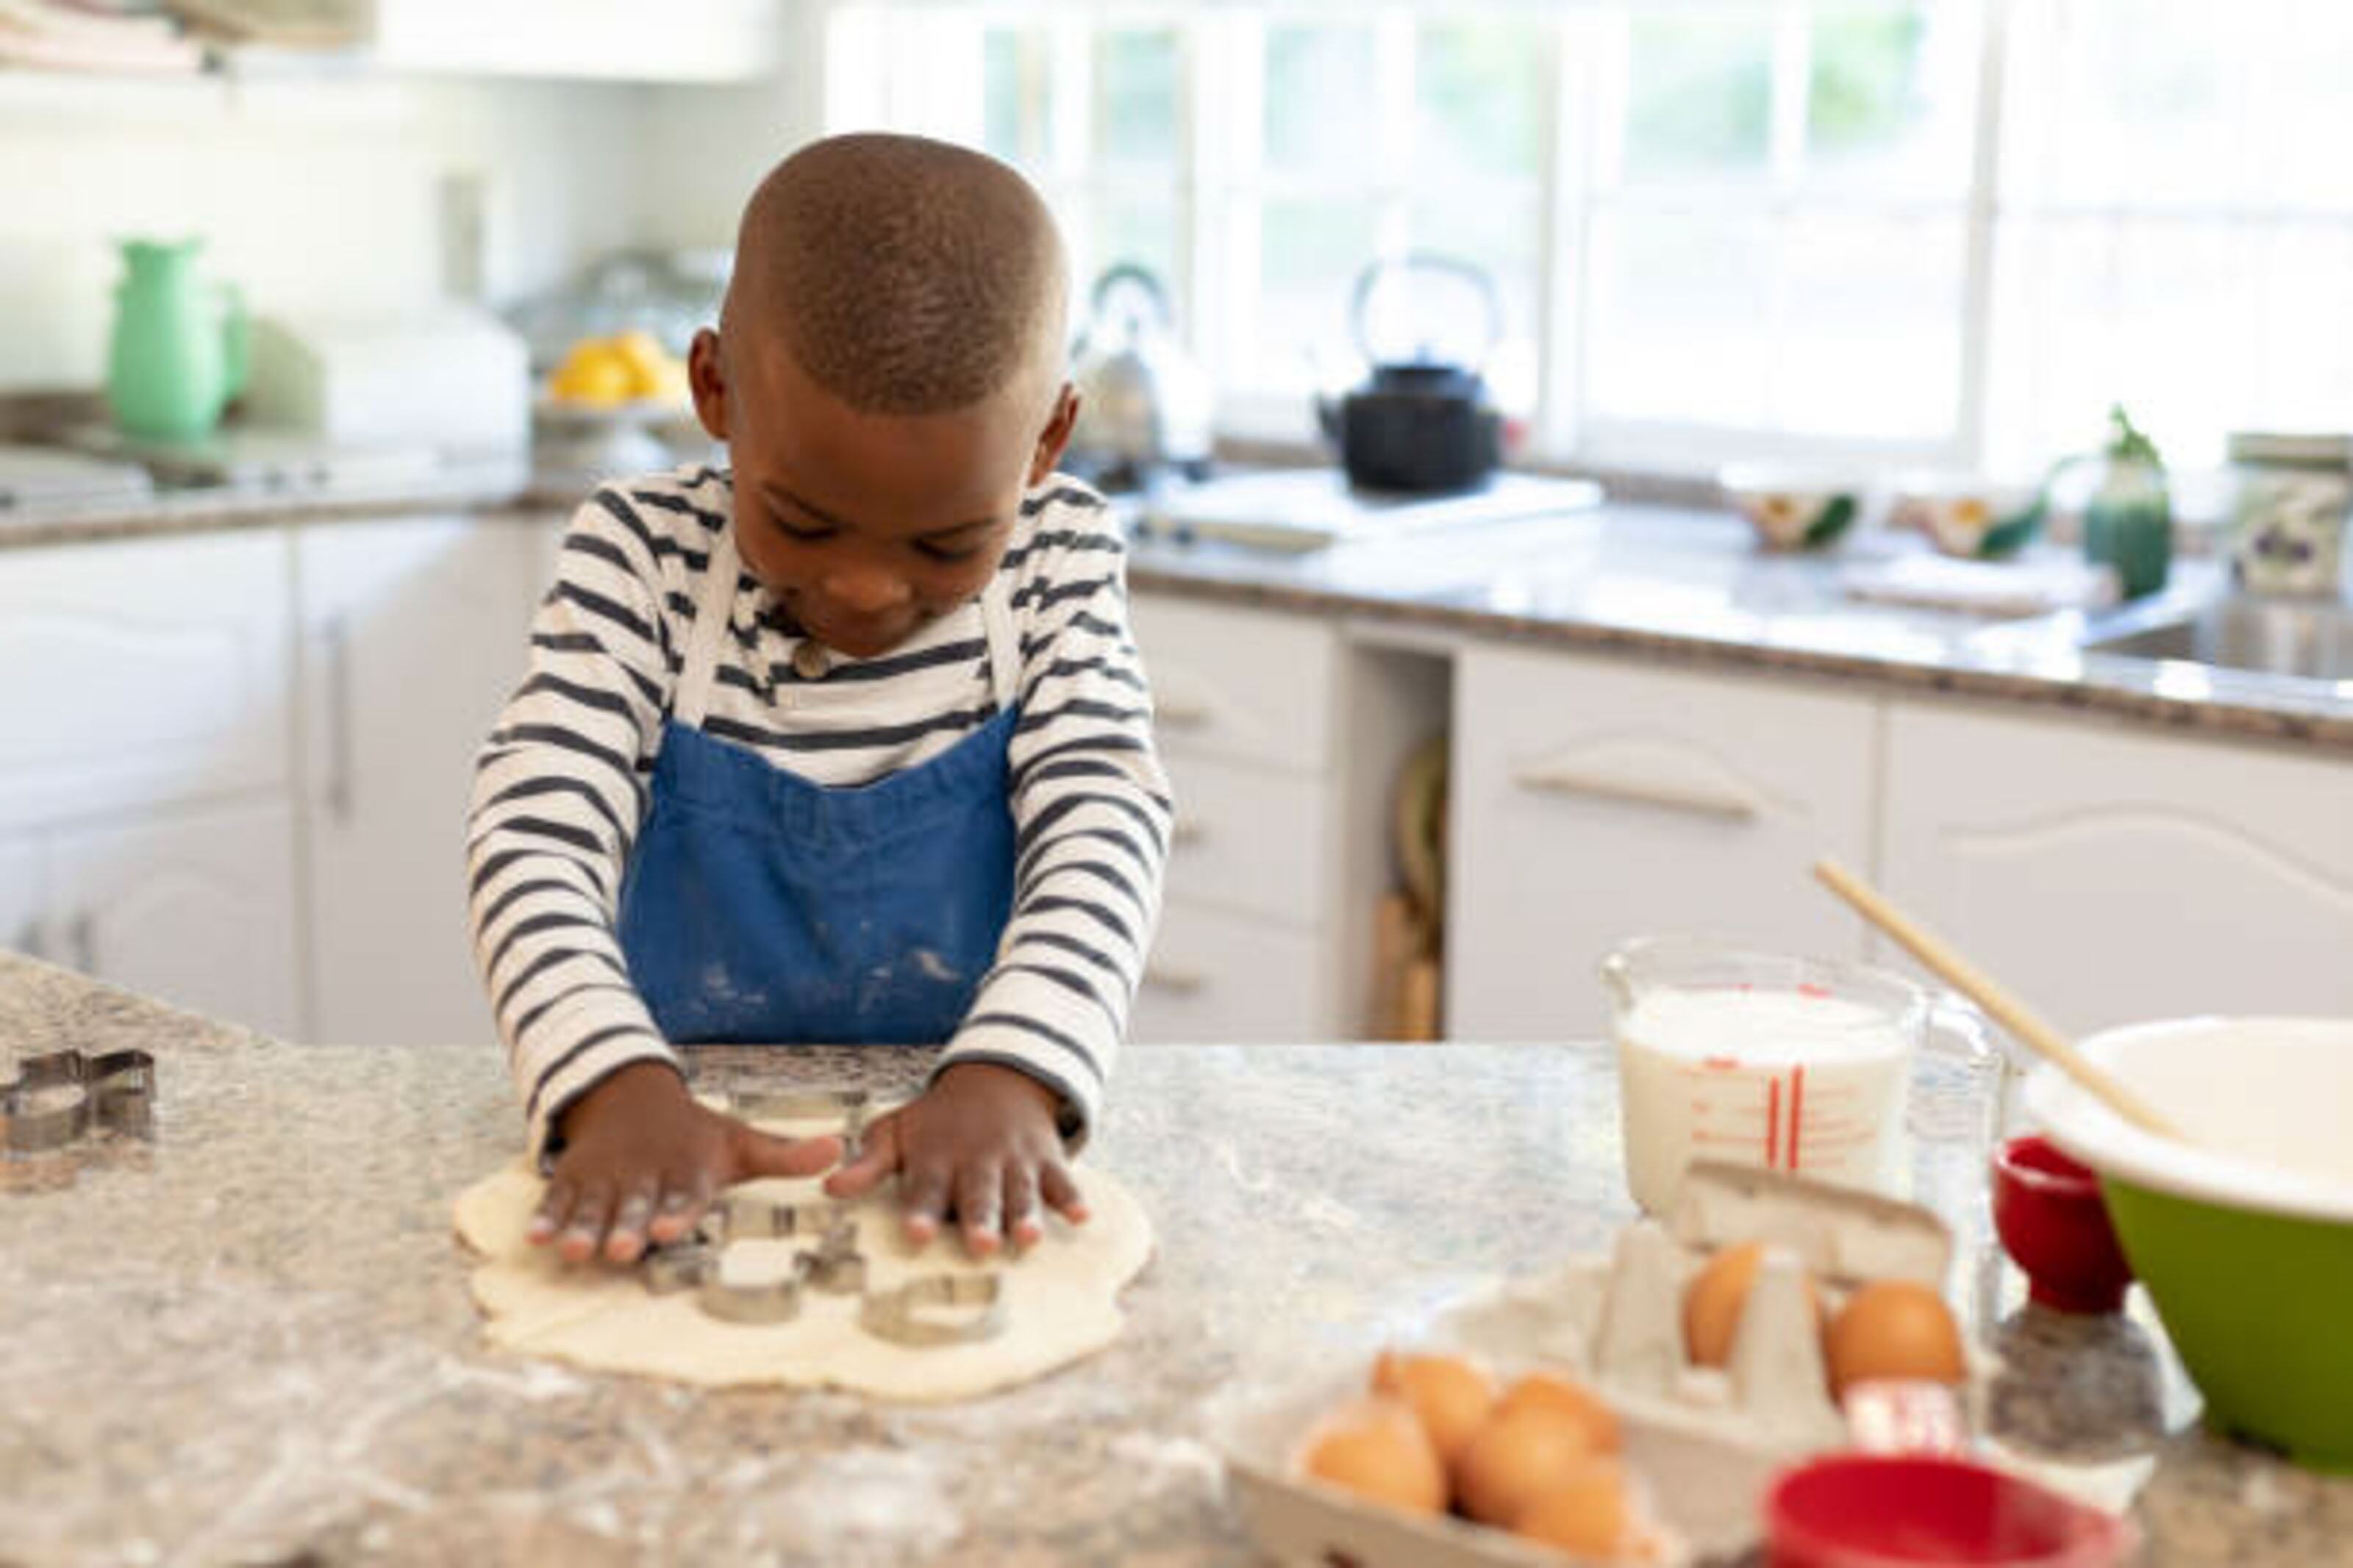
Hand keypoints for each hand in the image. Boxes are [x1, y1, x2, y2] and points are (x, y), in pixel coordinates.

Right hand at [529, 1060, 842, 1266]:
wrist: (630, 1096)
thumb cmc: (693, 1134)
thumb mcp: (740, 1142)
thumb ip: (785, 1156)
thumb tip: (840, 1152)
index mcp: (686, 1169)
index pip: (686, 1192)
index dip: (681, 1209)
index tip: (676, 1224)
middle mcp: (645, 1175)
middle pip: (637, 1204)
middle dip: (629, 1225)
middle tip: (624, 1246)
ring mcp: (607, 1178)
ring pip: (595, 1207)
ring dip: (585, 1228)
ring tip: (576, 1250)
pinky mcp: (576, 1180)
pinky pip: (558, 1200)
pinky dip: (547, 1218)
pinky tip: (537, 1239)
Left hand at [823, 1062, 1087, 1258]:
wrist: (997, 1080)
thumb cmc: (937, 1121)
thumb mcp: (897, 1132)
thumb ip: (867, 1164)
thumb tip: (826, 1187)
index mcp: (936, 1157)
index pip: (926, 1186)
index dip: (921, 1210)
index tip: (916, 1232)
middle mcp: (977, 1160)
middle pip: (978, 1194)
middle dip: (980, 1219)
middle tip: (980, 1246)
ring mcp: (1015, 1159)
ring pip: (1021, 1191)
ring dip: (1025, 1214)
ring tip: (1029, 1239)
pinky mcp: (1047, 1159)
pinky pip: (1063, 1179)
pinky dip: (1073, 1197)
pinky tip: (1082, 1217)